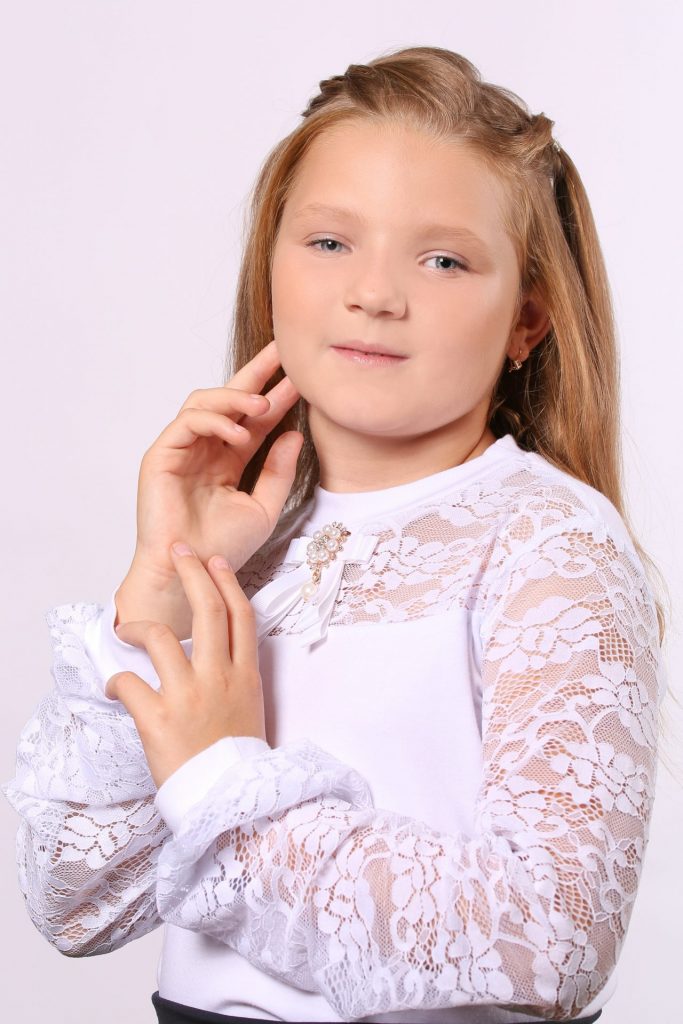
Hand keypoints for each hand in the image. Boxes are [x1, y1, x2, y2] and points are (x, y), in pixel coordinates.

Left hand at [104, 542, 265, 788]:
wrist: (229, 802)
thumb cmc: (237, 762)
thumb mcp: (250, 711)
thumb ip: (236, 678)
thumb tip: (218, 657)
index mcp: (246, 677)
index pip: (240, 616)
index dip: (226, 583)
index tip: (214, 562)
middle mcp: (220, 678)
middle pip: (208, 610)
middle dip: (191, 574)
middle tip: (178, 552)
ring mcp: (189, 695)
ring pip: (161, 637)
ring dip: (139, 627)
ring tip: (128, 629)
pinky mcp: (159, 718)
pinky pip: (129, 683)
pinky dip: (116, 682)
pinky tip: (114, 688)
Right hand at [127, 338, 303, 586]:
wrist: (194, 573)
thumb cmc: (222, 549)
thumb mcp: (264, 509)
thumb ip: (279, 472)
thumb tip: (294, 434)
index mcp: (227, 461)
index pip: (254, 419)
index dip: (277, 396)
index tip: (302, 378)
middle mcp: (204, 450)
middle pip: (229, 399)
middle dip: (255, 373)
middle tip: (281, 351)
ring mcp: (181, 450)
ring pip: (205, 402)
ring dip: (236, 398)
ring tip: (265, 405)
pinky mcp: (161, 456)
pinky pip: (188, 422)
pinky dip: (215, 421)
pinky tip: (240, 434)